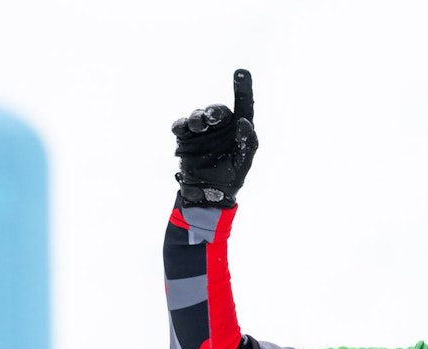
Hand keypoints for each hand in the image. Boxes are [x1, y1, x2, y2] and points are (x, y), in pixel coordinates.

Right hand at [172, 69, 257, 207]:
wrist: (207, 196)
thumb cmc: (230, 179)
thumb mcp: (243, 163)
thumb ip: (247, 143)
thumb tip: (244, 122)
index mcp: (238, 130)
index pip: (243, 105)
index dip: (243, 88)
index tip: (242, 73)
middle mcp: (220, 127)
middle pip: (217, 110)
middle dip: (214, 112)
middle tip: (211, 118)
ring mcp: (201, 132)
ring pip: (198, 116)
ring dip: (198, 119)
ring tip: (198, 127)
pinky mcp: (185, 139)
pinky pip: (180, 126)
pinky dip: (180, 124)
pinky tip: (183, 129)